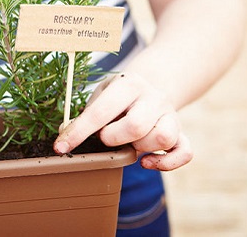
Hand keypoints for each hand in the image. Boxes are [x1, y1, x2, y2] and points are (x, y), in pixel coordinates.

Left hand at [54, 73, 192, 170]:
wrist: (155, 83)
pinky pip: (184, 152)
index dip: (79, 132)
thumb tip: (63, 134)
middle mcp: (153, 97)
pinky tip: (147, 162)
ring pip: (162, 138)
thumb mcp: (102, 94)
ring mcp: (170, 115)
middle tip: (108, 136)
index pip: (101, 111)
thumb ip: (85, 114)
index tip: (61, 147)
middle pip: (136, 126)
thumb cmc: (120, 95)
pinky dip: (166, 163)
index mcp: (128, 84)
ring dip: (141, 147)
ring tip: (130, 143)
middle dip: (114, 138)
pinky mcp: (181, 131)